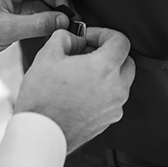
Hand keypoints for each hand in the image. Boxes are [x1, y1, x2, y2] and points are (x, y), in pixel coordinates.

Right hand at [15, 27, 135, 153]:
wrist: (41, 133)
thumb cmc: (42, 100)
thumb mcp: (47, 56)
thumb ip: (64, 38)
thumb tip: (73, 38)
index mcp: (105, 68)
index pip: (121, 41)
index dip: (104, 33)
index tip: (89, 37)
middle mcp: (116, 88)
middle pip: (126, 61)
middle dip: (109, 52)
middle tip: (87, 52)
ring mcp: (114, 107)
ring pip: (121, 81)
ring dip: (107, 72)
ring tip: (81, 72)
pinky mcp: (108, 120)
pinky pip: (113, 99)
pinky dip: (103, 90)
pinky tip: (81, 90)